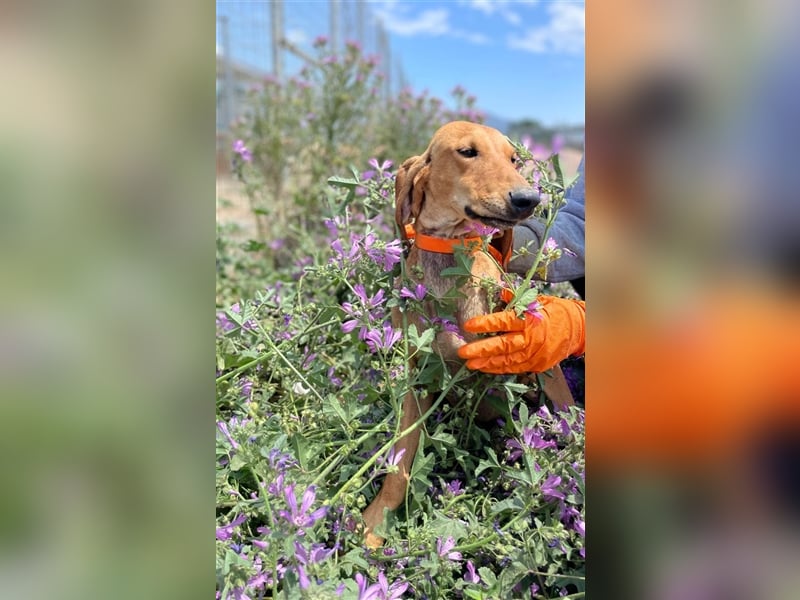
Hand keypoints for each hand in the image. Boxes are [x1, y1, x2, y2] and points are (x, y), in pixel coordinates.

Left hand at [457, 296, 584, 373]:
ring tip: (471, 364)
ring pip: (508, 361)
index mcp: (531, 319)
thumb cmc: (555, 312)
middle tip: (463, 352)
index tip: (469, 325)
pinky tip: (486, 367)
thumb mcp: (538, 300)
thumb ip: (517, 298)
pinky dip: (500, 368)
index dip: (486, 324)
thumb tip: (499, 291)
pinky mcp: (537, 365)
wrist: (579, 329)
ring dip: (487, 363)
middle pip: (504, 345)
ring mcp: (535, 354)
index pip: (505, 321)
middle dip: (482, 349)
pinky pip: (515, 368)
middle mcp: (532, 338)